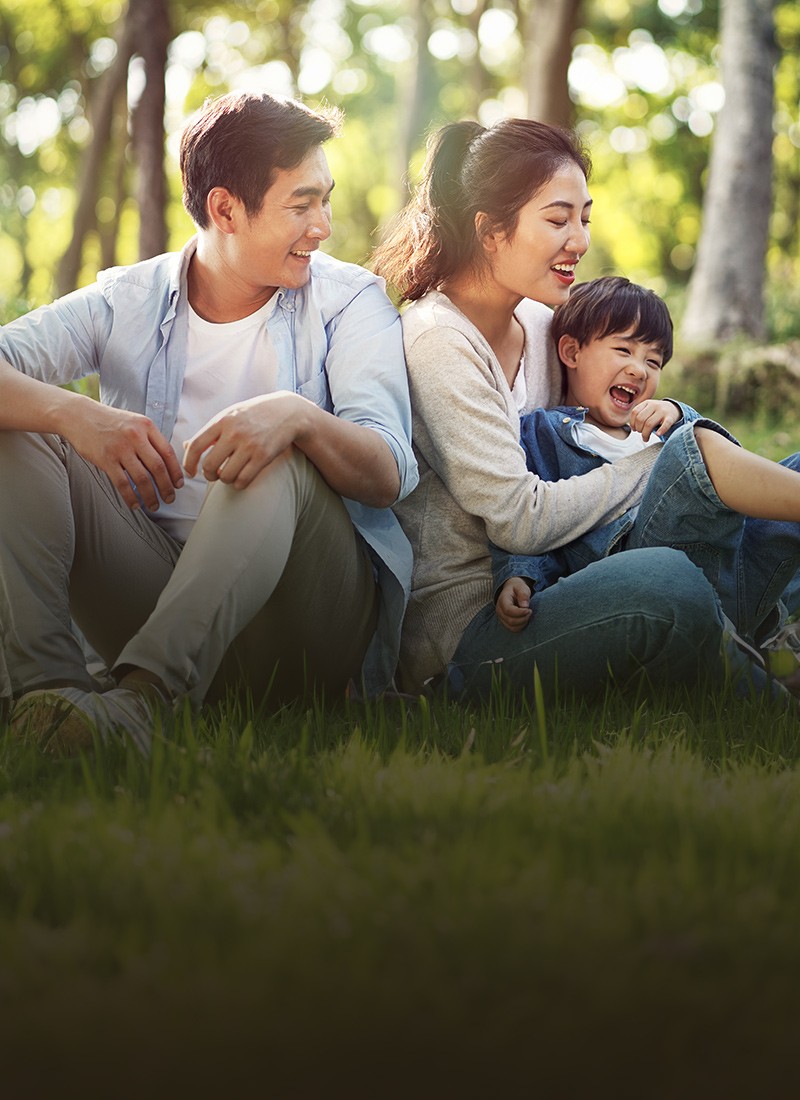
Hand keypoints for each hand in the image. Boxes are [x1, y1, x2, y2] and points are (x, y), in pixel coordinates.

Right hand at [67, 401, 183, 510]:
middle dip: (166, 487)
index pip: (168, 453)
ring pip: (142, 478)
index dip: (175, 472)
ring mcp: (120, 448)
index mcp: (146, 426)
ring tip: (154, 505)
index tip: (178, 484)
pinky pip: (122, 483)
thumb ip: (150, 438)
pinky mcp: (106, 458)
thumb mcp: (134, 422)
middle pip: (158, 467)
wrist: (79, 415)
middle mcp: (135, 436)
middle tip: (170, 498)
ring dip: (150, 496)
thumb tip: (166, 463)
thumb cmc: (109, 421)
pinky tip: (135, 504)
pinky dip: (130, 497)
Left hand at [183, 391, 313, 489]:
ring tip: (229, 474)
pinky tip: (241, 477)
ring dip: (225, 480)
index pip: (195, 446)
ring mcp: (249, 445)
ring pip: (226, 476)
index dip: (188, 463)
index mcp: (222, 421)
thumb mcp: (230, 415)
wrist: (287, 412)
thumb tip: (185, 447)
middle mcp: (234, 433)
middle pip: (209, 465)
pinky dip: (239, 483)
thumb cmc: (254, 414)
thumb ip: (209, 431)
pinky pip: (243, 480)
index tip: (190, 472)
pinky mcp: (263, 456)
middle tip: (213, 474)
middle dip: (208, 475)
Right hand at [496, 577, 532, 632]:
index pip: (508, 610)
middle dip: (523, 618)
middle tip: (530, 611)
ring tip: (528, 615)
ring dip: (523, 623)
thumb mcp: (521, 587)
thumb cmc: (517, 589)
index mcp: (502, 600)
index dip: (519, 612)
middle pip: (510, 621)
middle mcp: (500, 611)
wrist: (512, 591)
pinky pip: (514, 629)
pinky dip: (521, 626)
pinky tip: (525, 618)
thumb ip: (523, 594)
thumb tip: (525, 605)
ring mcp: (502, 618)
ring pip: (512, 627)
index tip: (529, 610)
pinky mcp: (506, 623)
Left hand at [629, 399, 680, 440]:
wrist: (673, 409)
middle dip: (638, 429)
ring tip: (645, 438)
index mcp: (646, 403)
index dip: (632, 423)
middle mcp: (654, 405)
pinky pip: (665, 425)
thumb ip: (639, 416)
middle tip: (641, 434)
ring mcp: (662, 411)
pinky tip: (658, 434)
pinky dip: (661, 430)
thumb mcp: (647, 410)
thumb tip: (633, 428)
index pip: (635, 412)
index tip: (634, 429)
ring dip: (645, 434)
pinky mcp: (670, 418)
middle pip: (641, 419)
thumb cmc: (656, 413)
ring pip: (649, 424)